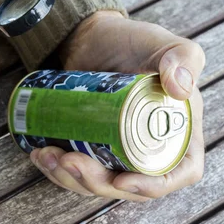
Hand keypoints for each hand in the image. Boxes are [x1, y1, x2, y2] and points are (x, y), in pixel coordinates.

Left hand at [30, 11, 204, 200]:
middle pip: (131, 185)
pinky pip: (78, 172)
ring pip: (99, 183)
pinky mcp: (92, 148)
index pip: (180, 171)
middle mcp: (150, 145)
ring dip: (71, 179)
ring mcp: (118, 150)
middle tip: (70, 160)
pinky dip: (58, 171)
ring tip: (49, 156)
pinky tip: (40, 155)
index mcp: (177, 129)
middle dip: (97, 183)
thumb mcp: (162, 43)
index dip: (153, 186)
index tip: (122, 180)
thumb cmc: (129, 39)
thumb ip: (183, 56)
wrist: (86, 37)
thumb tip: (182, 90)